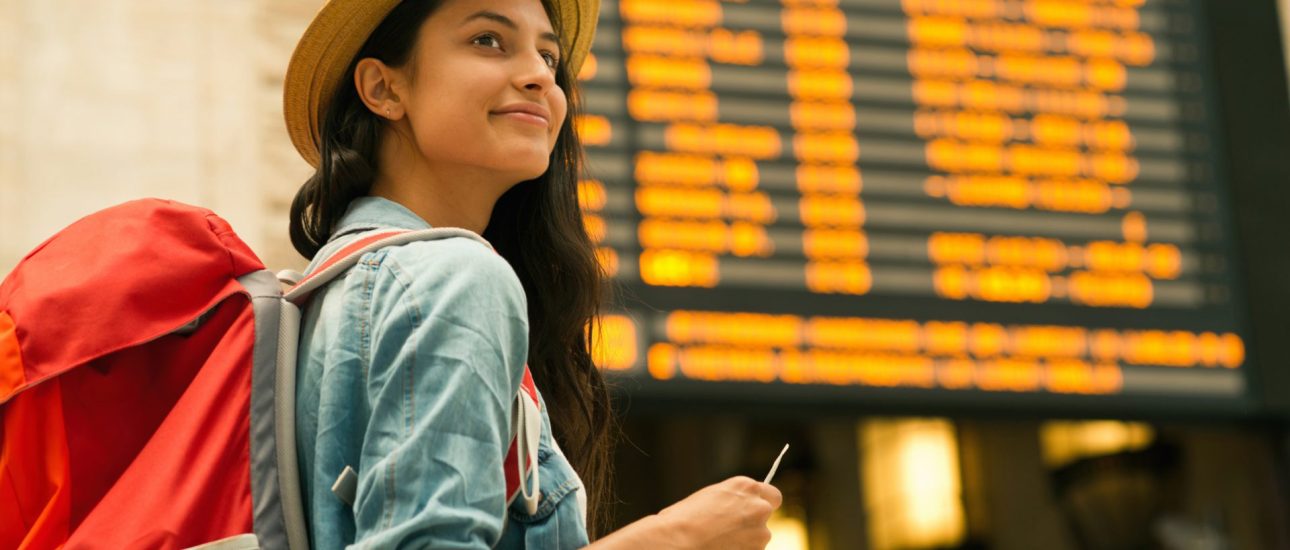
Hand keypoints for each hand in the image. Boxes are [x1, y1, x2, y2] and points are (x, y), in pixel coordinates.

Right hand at [655, 476, 782, 548]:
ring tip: (719, 541)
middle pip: (765, 517)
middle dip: (753, 523)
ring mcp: (760, 533)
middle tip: (730, 530)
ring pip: (758, 538)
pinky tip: (720, 548)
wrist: (679, 540)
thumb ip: (733, 500)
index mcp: (746, 487)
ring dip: (745, 541)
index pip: (772, 496)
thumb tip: (738, 509)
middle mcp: (758, 507)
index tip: (754, 511)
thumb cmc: (685, 518)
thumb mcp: (711, 496)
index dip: (763, 504)